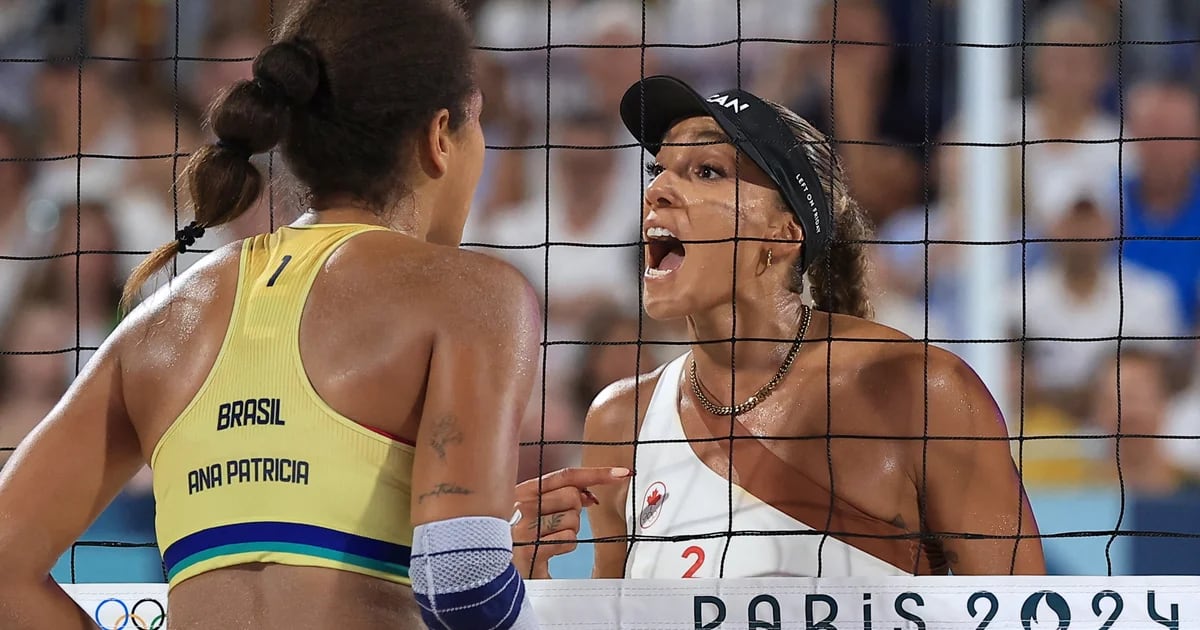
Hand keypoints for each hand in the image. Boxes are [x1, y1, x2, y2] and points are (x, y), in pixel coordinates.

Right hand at [510, 466, 630, 578]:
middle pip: (572, 496)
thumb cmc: (521, 539)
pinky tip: (549, 552)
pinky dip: (565, 547)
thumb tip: (588, 494)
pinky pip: (568, 540)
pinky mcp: (530, 549)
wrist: (498, 573)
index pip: (565, 476)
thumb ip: (560, 498)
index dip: (596, 473)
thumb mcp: (537, 513)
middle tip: (558, 525)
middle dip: (575, 512)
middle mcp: (519, 505)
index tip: (622, 473)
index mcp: (522, 491)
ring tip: (549, 540)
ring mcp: (523, 527)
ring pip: (572, 520)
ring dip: (570, 532)